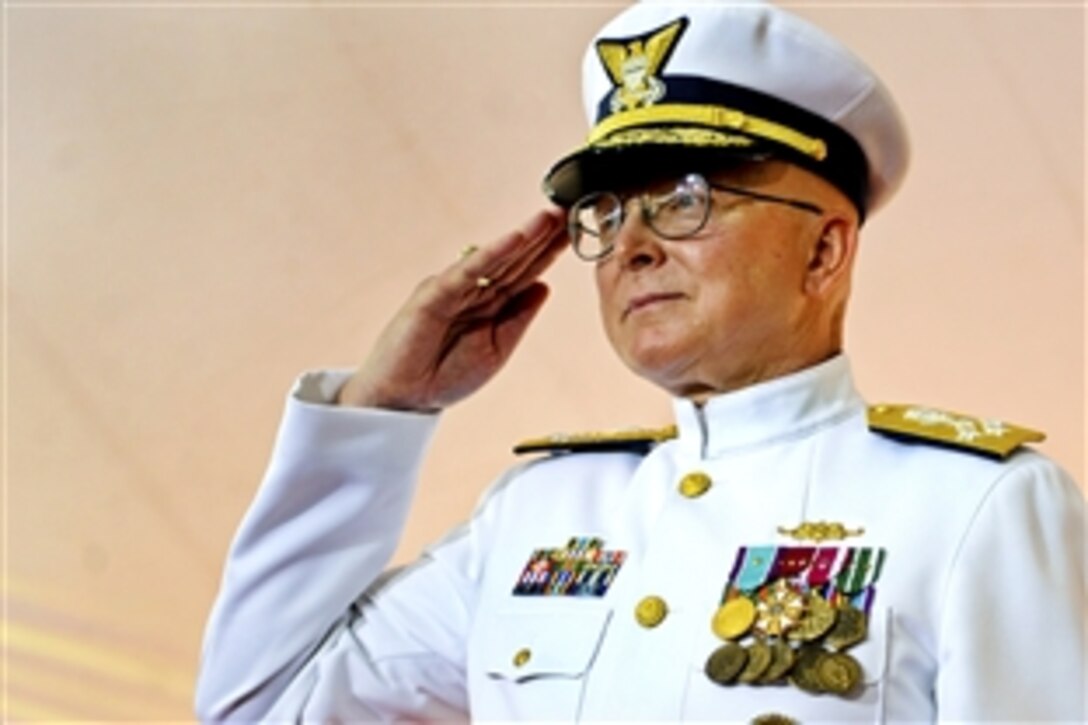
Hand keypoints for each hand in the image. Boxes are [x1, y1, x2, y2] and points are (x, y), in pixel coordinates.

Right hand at [338, 209, 568, 411]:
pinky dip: (492, 254)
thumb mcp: (497, 349)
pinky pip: (469, 272)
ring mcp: (455, 290)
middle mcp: (474, 291)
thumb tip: (544, 288)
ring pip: (496, 259)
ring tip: (549, 216)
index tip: (574, 231)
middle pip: (516, 259)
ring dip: (524, 237)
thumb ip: (518, 318)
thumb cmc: (445, 375)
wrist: (404, 399)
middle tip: (569, 210)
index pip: (525, 272)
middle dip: (543, 236)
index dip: (549, 252)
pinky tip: (516, 238)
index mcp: (490, 305)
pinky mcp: (435, 295)